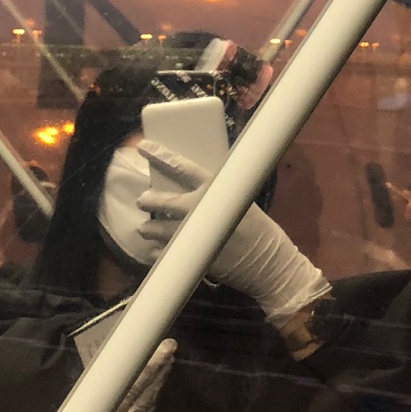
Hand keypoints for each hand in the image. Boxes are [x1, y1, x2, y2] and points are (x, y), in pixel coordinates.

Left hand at [135, 141, 330, 324]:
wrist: (267, 263)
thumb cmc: (257, 228)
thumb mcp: (239, 199)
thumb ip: (212, 192)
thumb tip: (188, 184)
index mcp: (214, 189)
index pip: (181, 167)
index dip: (160, 156)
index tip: (144, 148)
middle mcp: (199, 210)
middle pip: (163, 201)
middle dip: (148, 200)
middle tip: (143, 200)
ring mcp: (193, 235)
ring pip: (157, 229)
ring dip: (150, 228)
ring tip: (147, 228)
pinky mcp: (190, 258)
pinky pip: (162, 253)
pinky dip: (159, 251)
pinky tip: (160, 249)